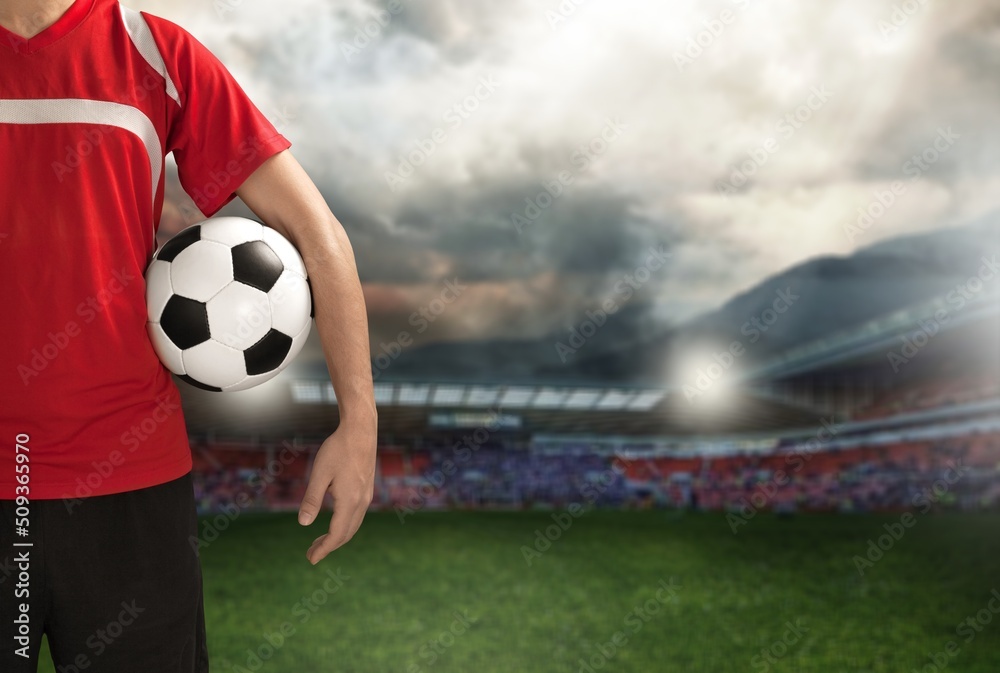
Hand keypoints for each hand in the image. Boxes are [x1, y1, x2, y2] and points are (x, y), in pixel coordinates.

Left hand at [297, 413, 376, 563]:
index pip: (337, 534)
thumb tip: (302, 524)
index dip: (324, 549)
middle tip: (311, 554)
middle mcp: (361, 502)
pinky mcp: (367, 489)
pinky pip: (357, 515)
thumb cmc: (338, 449)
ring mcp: (366, 495)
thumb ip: (312, 500)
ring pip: (353, 525)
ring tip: (319, 541)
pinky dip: (344, 526)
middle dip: (329, 546)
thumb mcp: (320, 474)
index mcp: (349, 501)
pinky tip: (334, 522)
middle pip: (346, 533)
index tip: (311, 559)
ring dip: (337, 536)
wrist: (361, 430)